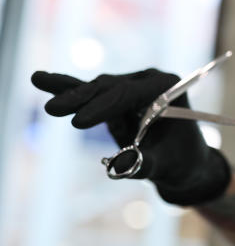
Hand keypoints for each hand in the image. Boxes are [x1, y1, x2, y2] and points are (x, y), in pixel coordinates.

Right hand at [31, 68, 230, 205]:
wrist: (185, 161)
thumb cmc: (179, 162)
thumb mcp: (165, 166)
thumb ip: (143, 164)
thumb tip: (117, 167)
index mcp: (168, 88)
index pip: (130, 94)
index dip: (104, 107)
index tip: (79, 122)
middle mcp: (150, 80)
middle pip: (111, 87)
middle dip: (82, 98)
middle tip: (54, 110)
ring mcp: (133, 84)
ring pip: (97, 88)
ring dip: (70, 92)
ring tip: (38, 81)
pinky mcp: (117, 95)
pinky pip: (91, 93)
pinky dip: (67, 88)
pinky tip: (41, 79)